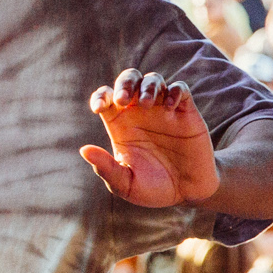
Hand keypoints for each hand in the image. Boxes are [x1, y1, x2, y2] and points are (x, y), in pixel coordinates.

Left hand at [81, 71, 218, 209]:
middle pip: (129, 80)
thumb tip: (84, 150)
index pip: (106, 97)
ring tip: (146, 104)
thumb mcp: (126, 184)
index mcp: (121, 124)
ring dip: (147, 86)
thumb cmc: (153, 188)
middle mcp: (140, 112)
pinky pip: (180, 88)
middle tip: (123, 100)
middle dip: (124, 84)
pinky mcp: (186, 113)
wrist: (188, 192)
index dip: (100, 96)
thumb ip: (106, 168)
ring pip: (153, 80)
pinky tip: (169, 107)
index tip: (99, 108)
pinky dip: (175, 91)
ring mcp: (164, 110)